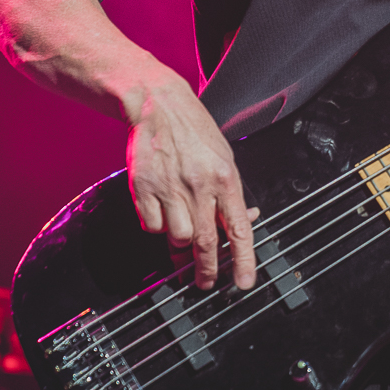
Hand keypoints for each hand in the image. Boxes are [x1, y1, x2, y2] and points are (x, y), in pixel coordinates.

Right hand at [125, 72, 257, 289]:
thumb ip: (232, 193)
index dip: (243, 260)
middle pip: (207, 242)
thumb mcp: (225, 158)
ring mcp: (171, 188)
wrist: (160, 106)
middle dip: (208, 270)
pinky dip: (157, 228)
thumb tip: (244, 222)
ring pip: (179, 238)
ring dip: (181, 247)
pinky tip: (162, 213)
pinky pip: (152, 226)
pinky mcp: (144, 189)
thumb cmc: (195, 133)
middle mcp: (200, 186)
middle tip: (206, 283)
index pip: (240, 229)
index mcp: (226, 178)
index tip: (243, 283)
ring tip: (182, 240)